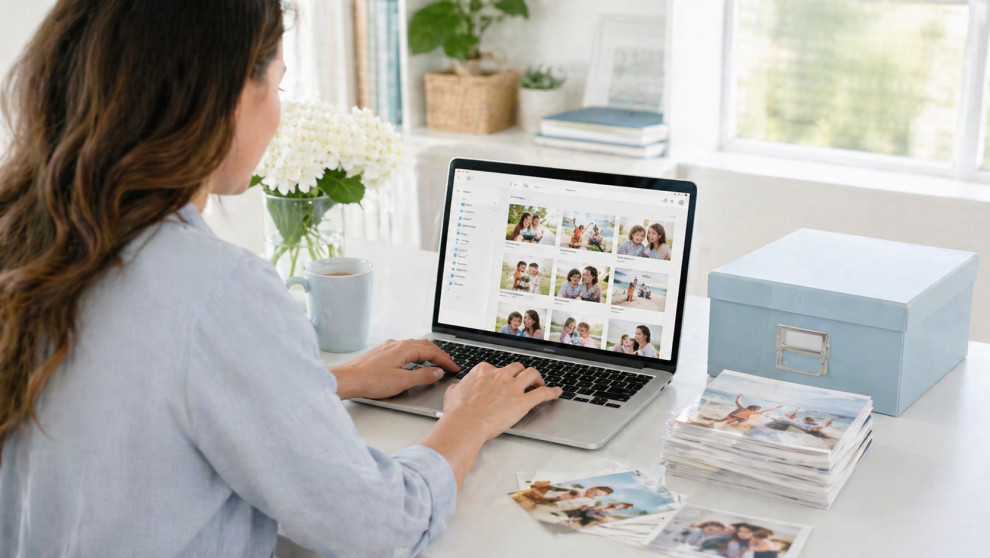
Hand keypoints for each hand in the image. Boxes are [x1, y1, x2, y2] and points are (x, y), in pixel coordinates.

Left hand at [328, 339, 458, 399]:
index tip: (454, 368)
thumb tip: (437, 372)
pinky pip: (403, 350)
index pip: (432, 352)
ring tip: (434, 363)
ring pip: (413, 347)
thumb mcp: (402, 381)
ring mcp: (387, 347)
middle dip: (438, 355)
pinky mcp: (380, 353)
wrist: (347, 379)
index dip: (445, 360)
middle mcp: (397, 344)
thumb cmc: (370, 380)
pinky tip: (412, 362)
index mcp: (405, 348)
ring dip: (426, 354)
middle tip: (448, 365)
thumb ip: (422, 376)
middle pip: (424, 346)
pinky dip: (414, 355)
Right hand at [441, 362, 561, 439]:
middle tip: (524, 380)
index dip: (500, 375)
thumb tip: (457, 387)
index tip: (502, 381)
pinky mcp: (523, 402)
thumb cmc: (458, 412)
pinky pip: (542, 393)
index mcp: (483, 371)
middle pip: (517, 367)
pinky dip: (552, 392)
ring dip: (537, 378)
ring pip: (532, 374)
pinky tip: (557, 392)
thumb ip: (458, 387)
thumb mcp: (452, 393)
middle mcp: (500, 375)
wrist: (466, 423)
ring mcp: (513, 387)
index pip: (496, 368)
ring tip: (541, 383)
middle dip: (521, 372)